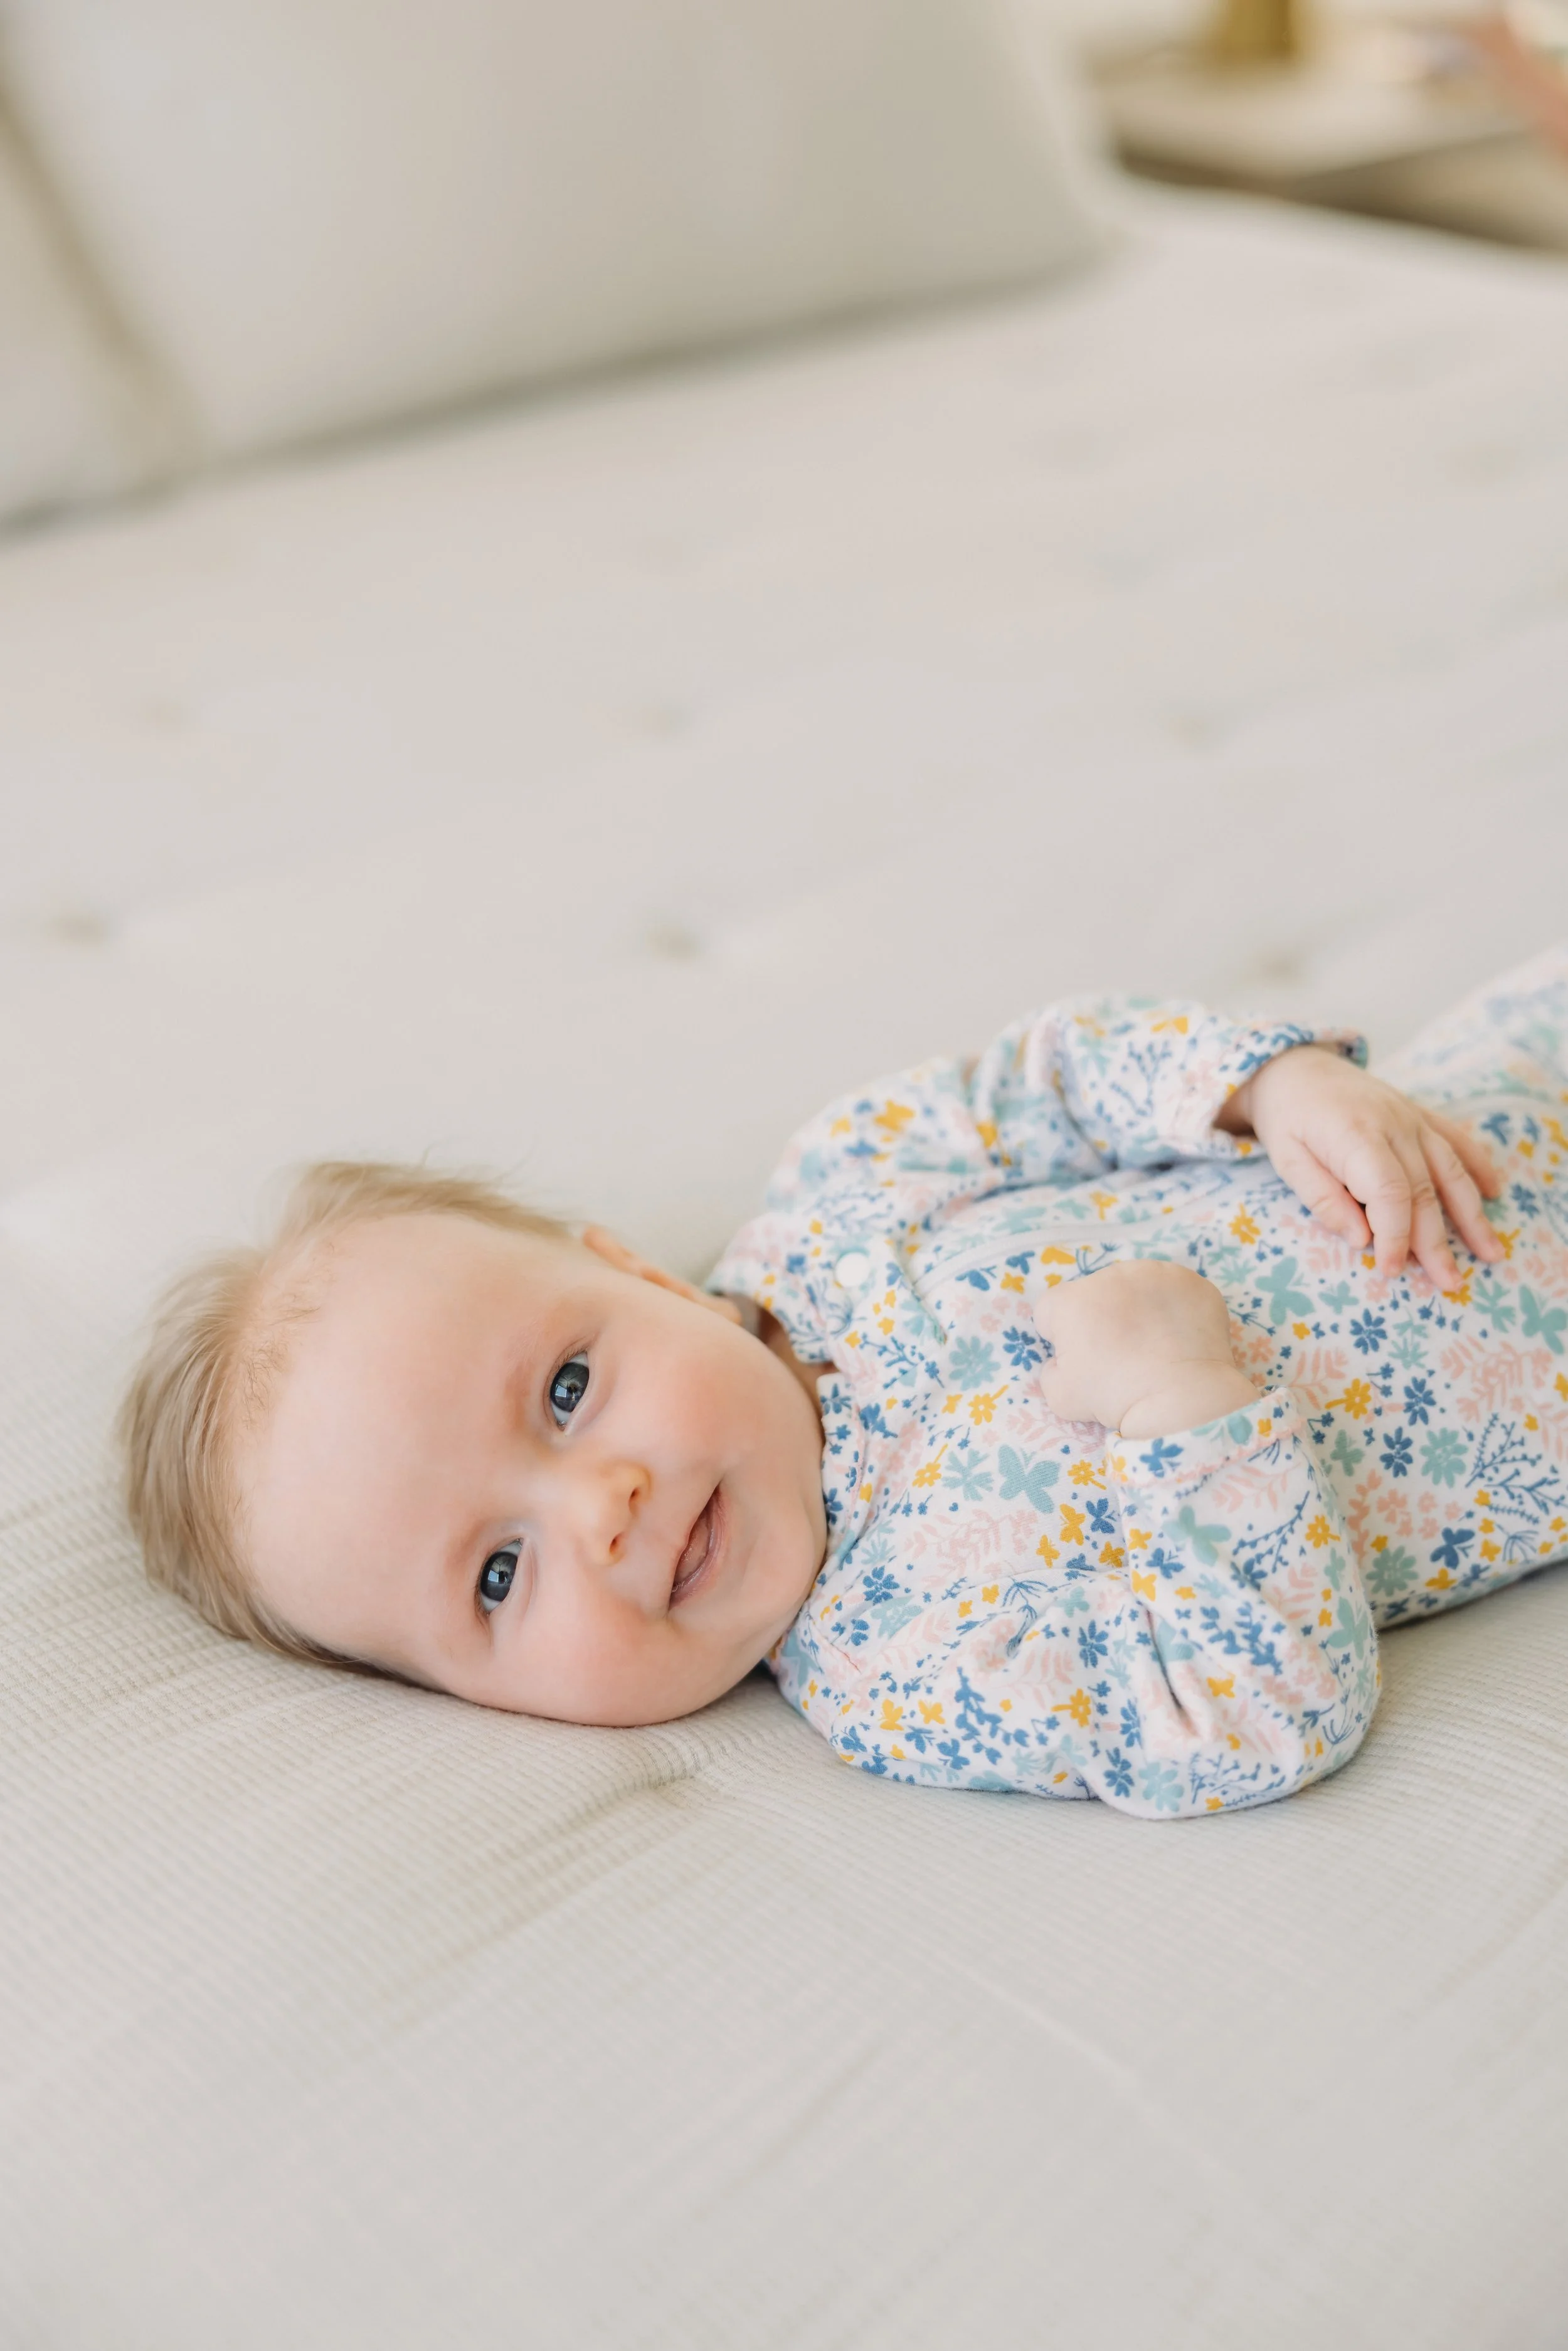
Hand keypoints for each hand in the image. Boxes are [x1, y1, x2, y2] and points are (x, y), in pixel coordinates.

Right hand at [1034, 1261, 1255, 1437]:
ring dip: (1139, 1309)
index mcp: (1073, 1300)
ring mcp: (1156, 1274)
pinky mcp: (1192, 1281)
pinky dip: (1175, 1311)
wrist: (1186, 1398)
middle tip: (1122, 1355)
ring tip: (1156, 1346)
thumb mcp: (1061, 1398)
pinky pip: (1175, 1293)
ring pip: (1136, 1288)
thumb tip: (1062, 1362)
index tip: (1082, 1360)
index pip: (1052, 1311)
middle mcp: (1111, 1276)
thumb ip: (1051, 1373)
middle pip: (1096, 1296)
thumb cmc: (1117, 1397)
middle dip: (1103, 1319)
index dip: (1062, 1338)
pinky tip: (1182, 1339)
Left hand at [1218, 1047, 1502, 1288]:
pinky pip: (1456, 1141)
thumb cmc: (1286, 1118)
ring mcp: (1412, 1117)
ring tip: (1491, 1253)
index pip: (1389, 1193)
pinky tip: (1493, 1194)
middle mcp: (1394, 1124)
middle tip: (1449, 1283)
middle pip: (1424, 1191)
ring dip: (1472, 1216)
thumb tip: (1360, 1239)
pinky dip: (1477, 1167)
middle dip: (1436, 1242)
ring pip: (1450, 1171)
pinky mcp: (1419, 1114)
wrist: (1296, 1066)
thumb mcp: (1286, 1159)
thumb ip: (1321, 1197)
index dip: (1396, 1235)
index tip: (1393, 1269)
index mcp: (1357, 1135)